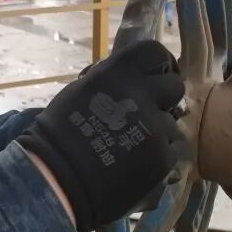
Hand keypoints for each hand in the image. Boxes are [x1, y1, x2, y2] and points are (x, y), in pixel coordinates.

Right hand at [18, 40, 185, 231]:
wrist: (57, 178)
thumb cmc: (59, 132)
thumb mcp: (81, 90)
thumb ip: (111, 80)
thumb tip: (130, 76)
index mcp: (118, 73)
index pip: (155, 53)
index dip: (159, 64)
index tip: (154, 76)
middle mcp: (142, 95)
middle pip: (174, 87)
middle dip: (164, 99)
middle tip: (147, 113)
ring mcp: (155, 127)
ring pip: (172, 124)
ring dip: (158, 132)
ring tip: (134, 146)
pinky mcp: (162, 158)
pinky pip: (170, 151)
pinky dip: (157, 157)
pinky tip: (135, 165)